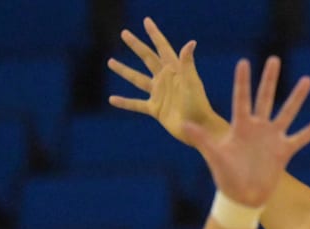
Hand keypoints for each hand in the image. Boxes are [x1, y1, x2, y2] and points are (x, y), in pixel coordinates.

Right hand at [107, 17, 221, 145]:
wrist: (199, 128)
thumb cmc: (198, 105)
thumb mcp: (192, 82)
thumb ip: (187, 63)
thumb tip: (191, 42)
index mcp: (175, 71)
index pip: (162, 48)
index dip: (155, 34)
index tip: (146, 21)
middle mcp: (166, 80)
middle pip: (147, 58)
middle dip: (136, 45)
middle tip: (124, 33)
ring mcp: (159, 94)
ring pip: (138, 79)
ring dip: (124, 71)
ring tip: (110, 62)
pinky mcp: (156, 109)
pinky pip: (136, 104)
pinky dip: (124, 102)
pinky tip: (112, 99)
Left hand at [184, 56, 309, 207]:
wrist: (242, 197)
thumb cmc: (225, 177)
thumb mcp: (214, 156)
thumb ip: (203, 139)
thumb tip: (184, 125)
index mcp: (240, 126)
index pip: (241, 98)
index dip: (243, 81)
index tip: (244, 62)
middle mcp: (258, 128)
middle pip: (265, 98)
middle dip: (270, 79)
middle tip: (274, 59)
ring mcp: (272, 138)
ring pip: (287, 113)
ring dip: (297, 97)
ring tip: (307, 80)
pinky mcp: (284, 152)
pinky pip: (301, 138)